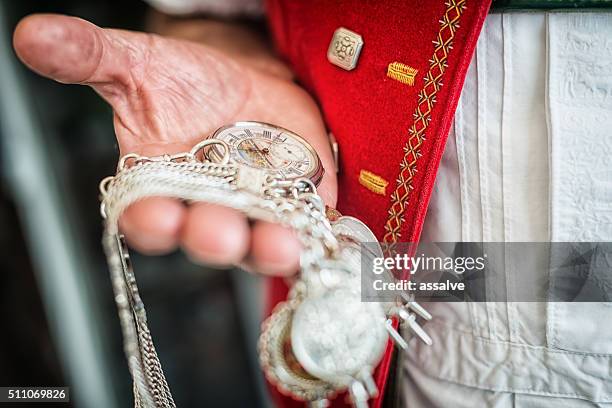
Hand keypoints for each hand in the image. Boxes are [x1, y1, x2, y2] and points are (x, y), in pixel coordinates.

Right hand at [13, 14, 336, 275]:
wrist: (245, 83)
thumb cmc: (189, 82)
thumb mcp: (144, 64)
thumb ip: (95, 58)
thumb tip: (33, 35)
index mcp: (159, 186)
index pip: (146, 214)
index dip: (150, 220)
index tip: (155, 218)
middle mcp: (204, 210)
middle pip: (205, 235)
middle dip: (213, 238)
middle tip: (221, 236)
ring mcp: (254, 213)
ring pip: (259, 241)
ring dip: (270, 247)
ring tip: (282, 246)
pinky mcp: (298, 206)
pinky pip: (308, 227)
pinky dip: (318, 233)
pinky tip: (326, 234)